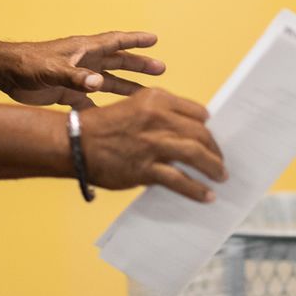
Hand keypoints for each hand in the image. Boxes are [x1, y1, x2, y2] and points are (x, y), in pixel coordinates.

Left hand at [0, 30, 166, 108]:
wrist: (4, 75)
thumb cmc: (26, 64)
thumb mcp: (52, 70)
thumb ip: (75, 77)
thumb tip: (99, 84)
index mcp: (84, 50)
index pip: (115, 42)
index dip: (135, 40)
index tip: (154, 39)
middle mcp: (84, 62)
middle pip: (117, 62)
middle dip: (138, 65)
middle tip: (160, 69)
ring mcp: (77, 77)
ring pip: (108, 82)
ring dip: (126, 87)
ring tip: (146, 94)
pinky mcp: (67, 92)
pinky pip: (90, 100)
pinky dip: (102, 107)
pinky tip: (114, 116)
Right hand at [79, 89, 227, 202]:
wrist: (75, 142)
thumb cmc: (102, 126)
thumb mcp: (133, 106)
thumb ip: (159, 115)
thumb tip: (184, 133)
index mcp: (156, 99)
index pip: (197, 112)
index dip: (207, 126)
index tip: (212, 136)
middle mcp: (158, 118)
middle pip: (201, 134)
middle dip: (215, 149)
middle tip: (220, 160)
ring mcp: (153, 144)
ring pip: (196, 155)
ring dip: (213, 167)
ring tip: (221, 176)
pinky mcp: (146, 168)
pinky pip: (180, 180)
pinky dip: (197, 189)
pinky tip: (207, 195)